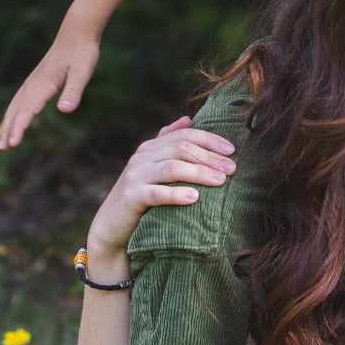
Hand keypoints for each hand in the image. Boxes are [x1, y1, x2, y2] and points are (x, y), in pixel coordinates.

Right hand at [0, 16, 102, 149]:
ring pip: (15, 104)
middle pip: (16, 110)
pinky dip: (14, 110)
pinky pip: (20, 97)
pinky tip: (15, 115)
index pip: (27, 111)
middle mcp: (34, 83)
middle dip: (9, 129)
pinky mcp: (38, 77)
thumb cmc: (82, 53)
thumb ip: (73, 92)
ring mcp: (34, 80)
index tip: (12, 144)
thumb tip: (65, 110)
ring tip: (1, 137)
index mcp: (43, 85)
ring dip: (8, 121)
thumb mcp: (82, 73)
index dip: (19, 128)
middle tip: (2, 148)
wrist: (77, 31)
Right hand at [89, 118, 235, 254]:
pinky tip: (195, 197)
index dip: (209, 140)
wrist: (112, 224)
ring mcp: (135, 176)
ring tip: (221, 181)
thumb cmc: (140, 196)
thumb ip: (168, 143)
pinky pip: (157, 193)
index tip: (232, 150)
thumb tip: (189, 119)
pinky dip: (176, 194)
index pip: (184, 135)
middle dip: (209, 157)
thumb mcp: (153, 168)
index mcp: (150, 147)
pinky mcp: (131, 197)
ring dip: (199, 172)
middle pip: (180, 149)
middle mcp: (142, 157)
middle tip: (232, 169)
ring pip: (172, 168)